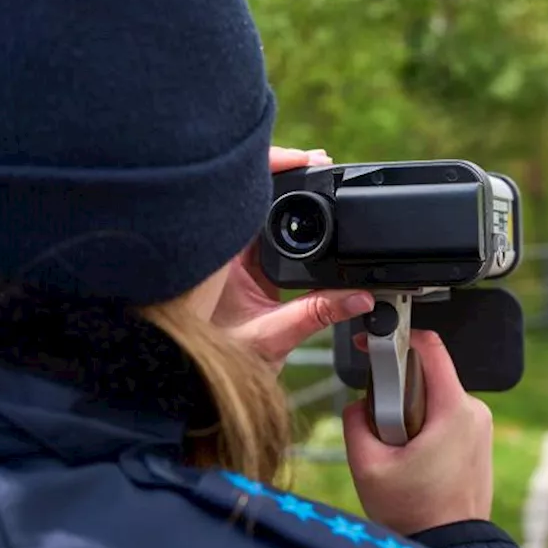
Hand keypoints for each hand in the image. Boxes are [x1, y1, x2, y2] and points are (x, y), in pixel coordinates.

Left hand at [213, 147, 374, 372]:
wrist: (188, 387)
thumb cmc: (210, 365)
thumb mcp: (271, 338)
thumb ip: (317, 313)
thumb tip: (360, 297)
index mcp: (216, 258)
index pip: (244, 195)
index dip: (274, 168)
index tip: (306, 160)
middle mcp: (216, 251)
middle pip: (248, 194)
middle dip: (284, 172)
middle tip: (319, 161)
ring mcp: (225, 256)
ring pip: (251, 208)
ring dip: (281, 189)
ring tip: (313, 170)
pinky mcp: (237, 266)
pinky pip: (257, 228)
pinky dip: (279, 212)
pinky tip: (302, 202)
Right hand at [342, 330, 494, 535]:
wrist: (448, 544)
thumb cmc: (416, 512)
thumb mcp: (368, 465)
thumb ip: (356, 421)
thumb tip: (358, 402)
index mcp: (453, 409)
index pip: (431, 347)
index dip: (398, 336)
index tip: (375, 342)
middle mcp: (474, 410)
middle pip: (428, 373)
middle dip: (397, 388)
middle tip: (382, 421)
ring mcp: (480, 424)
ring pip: (434, 394)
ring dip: (409, 410)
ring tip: (400, 447)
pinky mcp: (478, 437)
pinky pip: (445, 413)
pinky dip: (425, 424)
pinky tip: (415, 454)